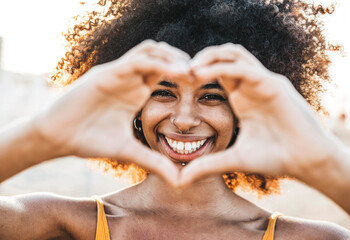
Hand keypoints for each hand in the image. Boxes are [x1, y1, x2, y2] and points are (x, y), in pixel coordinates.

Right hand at [34, 40, 189, 185]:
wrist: (57, 137)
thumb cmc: (91, 141)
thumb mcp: (130, 151)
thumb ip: (154, 162)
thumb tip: (179, 181)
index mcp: (137, 92)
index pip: (166, 73)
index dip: (185, 75)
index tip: (204, 86)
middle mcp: (130, 79)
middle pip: (162, 56)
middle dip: (183, 62)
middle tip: (202, 76)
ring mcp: (119, 74)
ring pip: (150, 52)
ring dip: (172, 57)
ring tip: (190, 72)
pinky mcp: (107, 74)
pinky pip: (135, 61)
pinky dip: (156, 62)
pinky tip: (174, 72)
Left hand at [179, 43, 337, 185]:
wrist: (307, 162)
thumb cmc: (275, 158)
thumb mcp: (233, 160)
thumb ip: (207, 166)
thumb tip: (180, 180)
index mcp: (242, 98)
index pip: (217, 73)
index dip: (197, 73)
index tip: (176, 81)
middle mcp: (251, 86)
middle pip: (225, 56)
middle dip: (201, 58)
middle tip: (178, 71)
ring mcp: (263, 83)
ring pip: (234, 55)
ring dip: (209, 56)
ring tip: (188, 69)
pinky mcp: (273, 85)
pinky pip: (244, 69)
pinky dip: (221, 68)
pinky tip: (201, 75)